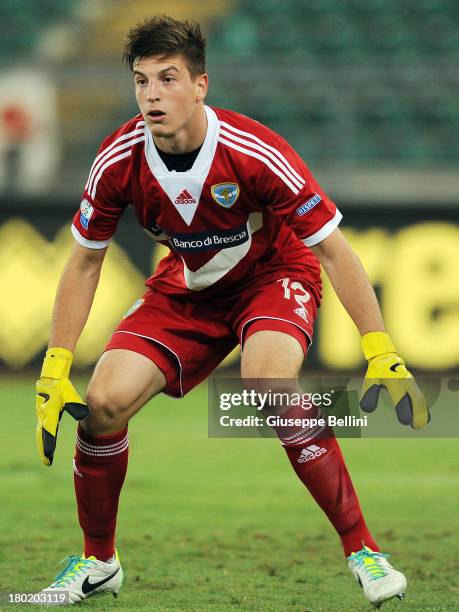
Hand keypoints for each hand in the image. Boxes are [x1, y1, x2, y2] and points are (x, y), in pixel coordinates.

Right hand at [36, 348, 88, 465]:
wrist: (52, 377)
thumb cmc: (61, 386)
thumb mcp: (69, 396)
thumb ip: (75, 406)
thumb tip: (84, 414)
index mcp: (49, 414)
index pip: (48, 434)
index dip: (48, 447)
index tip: (49, 458)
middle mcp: (44, 416)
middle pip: (42, 436)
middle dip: (44, 448)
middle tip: (47, 461)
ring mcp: (42, 414)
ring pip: (41, 432)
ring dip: (43, 443)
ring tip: (46, 454)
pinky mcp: (44, 412)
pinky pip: (43, 427)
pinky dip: (44, 435)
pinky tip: (47, 439)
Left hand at [359, 332, 429, 428]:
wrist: (387, 358)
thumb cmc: (377, 371)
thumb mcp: (370, 380)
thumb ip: (369, 393)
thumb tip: (367, 409)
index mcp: (393, 380)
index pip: (400, 396)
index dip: (403, 409)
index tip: (405, 422)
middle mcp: (405, 381)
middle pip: (415, 398)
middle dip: (417, 413)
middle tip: (416, 426)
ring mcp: (412, 383)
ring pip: (420, 398)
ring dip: (422, 412)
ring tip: (420, 425)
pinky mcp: (414, 385)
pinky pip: (421, 397)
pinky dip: (423, 408)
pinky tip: (424, 418)